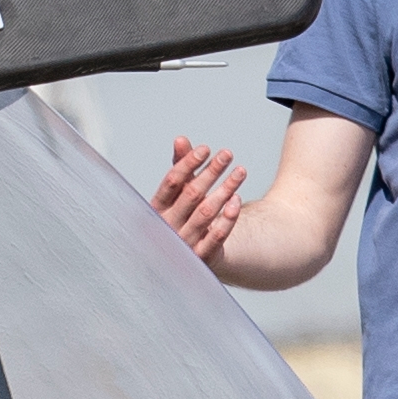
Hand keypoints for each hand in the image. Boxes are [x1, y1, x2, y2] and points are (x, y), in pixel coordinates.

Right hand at [150, 140, 248, 265]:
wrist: (182, 259)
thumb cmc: (181, 217)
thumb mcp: (178, 193)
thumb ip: (180, 167)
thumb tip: (180, 139)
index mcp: (157, 208)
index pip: (172, 182)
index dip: (188, 163)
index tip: (206, 149)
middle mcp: (168, 226)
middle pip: (191, 194)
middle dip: (211, 172)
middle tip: (227, 154)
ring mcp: (184, 244)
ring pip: (206, 213)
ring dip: (225, 189)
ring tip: (240, 172)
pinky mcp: (202, 257)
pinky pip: (217, 237)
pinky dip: (228, 218)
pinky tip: (237, 200)